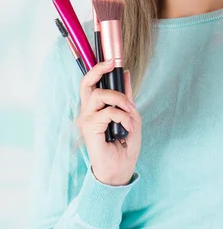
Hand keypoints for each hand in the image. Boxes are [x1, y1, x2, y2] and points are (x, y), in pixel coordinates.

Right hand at [75, 60, 141, 184]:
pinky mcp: (89, 128)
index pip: (92, 84)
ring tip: (129, 111)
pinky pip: (108, 113)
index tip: (111, 60)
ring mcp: (87, 119)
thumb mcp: (130, 115)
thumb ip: (126, 96)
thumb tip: (126, 74)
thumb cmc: (125, 144)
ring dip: (119, 99)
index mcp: (96, 108)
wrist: (121, 168)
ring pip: (99, 95)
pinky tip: (127, 127)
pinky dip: (122, 116)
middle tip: (111, 64)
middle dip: (98, 70)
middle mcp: (88, 112)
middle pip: (86, 84)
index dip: (98, 69)